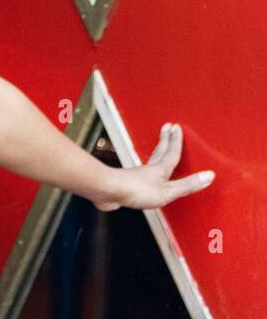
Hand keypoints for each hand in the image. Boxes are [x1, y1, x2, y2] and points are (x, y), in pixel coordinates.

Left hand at [94, 123, 214, 210]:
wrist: (107, 191)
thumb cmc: (135, 191)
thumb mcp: (167, 191)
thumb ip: (187, 184)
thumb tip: (209, 176)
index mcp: (161, 169)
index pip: (172, 152)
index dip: (176, 140)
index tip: (178, 127)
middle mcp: (149, 170)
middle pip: (159, 151)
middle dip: (165, 139)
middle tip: (168, 128)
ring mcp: (137, 176)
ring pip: (150, 161)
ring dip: (157, 152)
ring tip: (160, 148)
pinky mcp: (128, 185)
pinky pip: (142, 175)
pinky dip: (147, 171)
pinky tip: (145, 175)